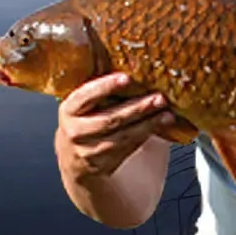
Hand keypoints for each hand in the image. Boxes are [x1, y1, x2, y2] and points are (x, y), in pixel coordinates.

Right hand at [55, 73, 172, 184]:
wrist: (73, 158)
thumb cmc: (83, 122)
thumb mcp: (83, 105)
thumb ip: (101, 92)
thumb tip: (133, 70)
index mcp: (68, 110)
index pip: (85, 96)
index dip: (105, 87)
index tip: (126, 78)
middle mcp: (75, 131)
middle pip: (110, 119)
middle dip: (137, 108)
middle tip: (158, 98)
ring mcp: (88, 150)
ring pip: (122, 137)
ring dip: (148, 125)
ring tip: (166, 114)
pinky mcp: (103, 164)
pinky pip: (127, 148)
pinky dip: (145, 136)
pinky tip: (159, 127)